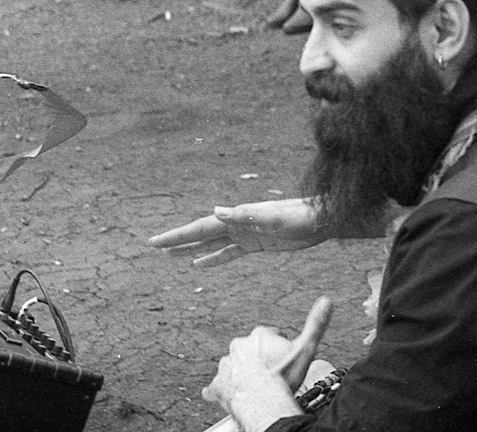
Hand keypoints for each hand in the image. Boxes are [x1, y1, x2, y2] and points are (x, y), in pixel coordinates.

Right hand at [148, 197, 326, 266]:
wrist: (320, 219)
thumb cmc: (299, 217)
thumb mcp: (273, 218)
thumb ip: (245, 215)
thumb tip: (216, 211)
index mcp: (237, 218)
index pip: (201, 227)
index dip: (178, 235)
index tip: (157, 242)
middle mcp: (237, 224)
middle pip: (201, 235)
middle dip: (179, 241)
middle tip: (155, 248)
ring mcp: (246, 234)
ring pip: (212, 245)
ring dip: (192, 250)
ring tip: (172, 257)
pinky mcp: (256, 244)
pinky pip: (229, 253)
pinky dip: (213, 259)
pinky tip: (201, 265)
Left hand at [203, 297, 333, 430]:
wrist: (261, 401)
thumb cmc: (282, 377)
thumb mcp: (305, 349)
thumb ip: (316, 325)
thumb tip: (326, 301)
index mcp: (259, 335)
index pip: (271, 337)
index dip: (280, 348)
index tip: (284, 359)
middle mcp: (239, 346)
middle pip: (252, 351)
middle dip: (260, 359)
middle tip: (272, 374)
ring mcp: (227, 365)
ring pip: (235, 366)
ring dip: (243, 373)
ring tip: (255, 386)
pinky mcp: (219, 384)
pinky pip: (219, 386)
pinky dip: (223, 389)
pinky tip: (226, 394)